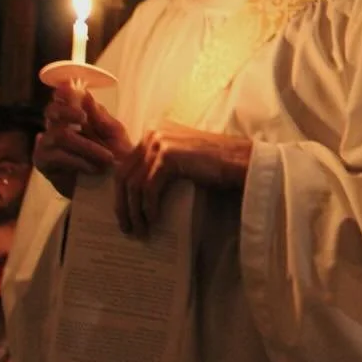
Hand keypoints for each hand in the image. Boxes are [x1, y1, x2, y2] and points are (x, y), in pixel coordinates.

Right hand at [34, 88, 131, 197]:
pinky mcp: (43, 162)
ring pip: (61, 135)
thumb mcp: (113, 133)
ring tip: (106, 158)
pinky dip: (79, 161)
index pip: (61, 98)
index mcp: (74, 116)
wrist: (113, 185)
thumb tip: (85, 93)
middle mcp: (57, 126)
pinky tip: (93, 169)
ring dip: (87, 147)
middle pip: (52, 110)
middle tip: (83, 118)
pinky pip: (58, 156)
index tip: (69, 87)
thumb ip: (99, 115)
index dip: (62, 91)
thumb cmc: (115, 155)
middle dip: (67, 111)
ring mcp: (47, 144)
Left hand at [115, 124, 251, 234]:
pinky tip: (154, 220)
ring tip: (140, 230)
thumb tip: (133, 193)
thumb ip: (157, 165)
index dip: (120, 193)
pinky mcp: (168, 156)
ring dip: (135, 211)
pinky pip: (149, 188)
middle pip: (123, 174)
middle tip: (127, 227)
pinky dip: (149, 207)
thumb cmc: (215, 165)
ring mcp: (160, 143)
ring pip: (134, 184)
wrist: (241, 160)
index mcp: (153, 132)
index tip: (123, 214)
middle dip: (122, 205)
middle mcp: (153, 133)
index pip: (125, 165)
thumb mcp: (179, 160)